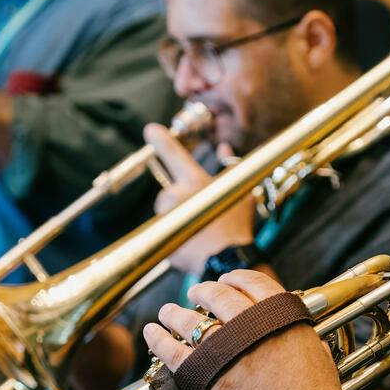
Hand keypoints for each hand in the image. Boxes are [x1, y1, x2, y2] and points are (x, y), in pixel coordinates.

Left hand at [143, 270, 362, 389]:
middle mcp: (253, 329)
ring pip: (192, 322)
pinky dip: (159, 340)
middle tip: (195, 292)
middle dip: (203, 291)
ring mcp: (229, 353)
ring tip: (167, 311)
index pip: (253, 282)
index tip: (225, 280)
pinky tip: (152, 333)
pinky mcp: (210, 380)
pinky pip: (176, 354)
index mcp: (281, 317)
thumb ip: (298, 332)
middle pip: (219, 296)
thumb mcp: (316, 352)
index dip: (235, 278)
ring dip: (175, 313)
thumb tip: (287, 326)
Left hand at [144, 123, 255, 274]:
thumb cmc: (236, 227)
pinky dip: (174, 235)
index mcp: (194, 181)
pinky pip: (164, 231)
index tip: (150, 129)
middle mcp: (176, 194)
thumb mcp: (240, 192)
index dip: (161, 140)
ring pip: (166, 212)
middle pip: (169, 192)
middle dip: (181, 202)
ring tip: (198, 231)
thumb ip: (229, 166)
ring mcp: (166, 215)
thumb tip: (223, 147)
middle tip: (200, 218)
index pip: (174, 154)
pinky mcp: (160, 234)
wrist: (227, 260)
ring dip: (177, 218)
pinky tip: (191, 242)